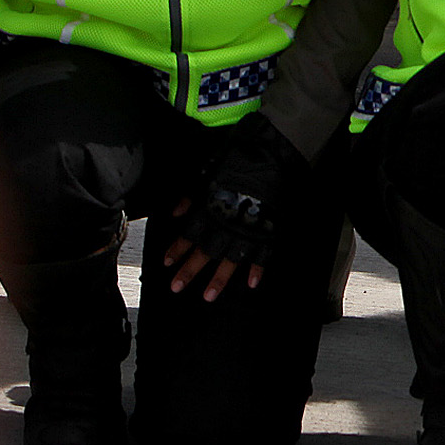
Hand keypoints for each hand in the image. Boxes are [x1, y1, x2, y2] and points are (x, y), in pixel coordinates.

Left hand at [161, 113, 310, 301]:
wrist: (277, 147)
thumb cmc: (242, 153)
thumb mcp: (209, 168)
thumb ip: (192, 193)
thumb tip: (174, 212)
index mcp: (212, 206)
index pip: (189, 233)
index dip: (177, 249)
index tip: (166, 263)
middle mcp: (228, 220)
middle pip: (206, 251)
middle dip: (190, 270)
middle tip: (176, 288)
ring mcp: (250, 225)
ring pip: (232, 259)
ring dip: (219, 279)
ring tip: (208, 297)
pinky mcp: (271, 225)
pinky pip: (264, 252)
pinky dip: (258, 269)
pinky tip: (251, 284)